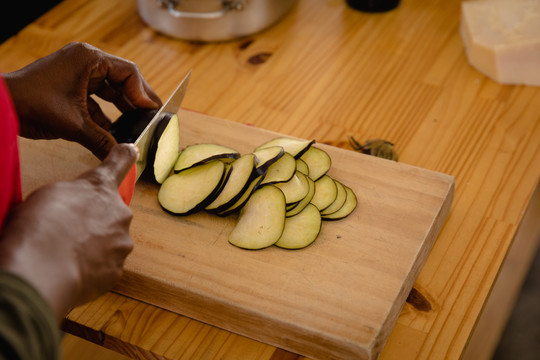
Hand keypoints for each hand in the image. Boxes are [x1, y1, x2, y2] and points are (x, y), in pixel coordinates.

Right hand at [0, 144, 137, 321]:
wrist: (42, 271)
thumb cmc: (39, 227)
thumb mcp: (48, 195)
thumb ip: (71, 195)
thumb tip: (71, 204)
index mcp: (100, 188)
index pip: (118, 164)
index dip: (124, 156)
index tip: (131, 150)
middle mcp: (119, 214)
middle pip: (109, 214)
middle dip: (92, 221)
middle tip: (64, 231)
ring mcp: (121, 244)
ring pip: (108, 242)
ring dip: (92, 246)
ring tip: (62, 254)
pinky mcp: (116, 272)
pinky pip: (103, 267)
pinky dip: (89, 269)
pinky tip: (69, 270)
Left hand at [3, 42, 161, 159]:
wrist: (2, 107)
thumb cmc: (33, 103)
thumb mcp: (74, 124)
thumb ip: (103, 140)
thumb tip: (124, 155)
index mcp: (89, 59)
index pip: (129, 73)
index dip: (144, 94)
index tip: (153, 113)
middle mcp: (86, 63)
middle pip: (122, 81)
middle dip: (137, 102)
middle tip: (152, 119)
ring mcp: (77, 75)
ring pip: (110, 92)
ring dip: (123, 110)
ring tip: (138, 126)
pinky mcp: (70, 90)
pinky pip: (96, 102)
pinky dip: (106, 117)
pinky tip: (116, 133)